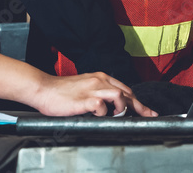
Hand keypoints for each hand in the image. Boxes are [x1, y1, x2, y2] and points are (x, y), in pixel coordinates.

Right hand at [31, 71, 157, 116]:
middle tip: (149, 116)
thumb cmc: (62, 91)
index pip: (126, 89)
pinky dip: (104, 113)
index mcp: (101, 77)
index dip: (138, 101)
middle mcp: (99, 81)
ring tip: (118, 116)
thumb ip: (99, 92)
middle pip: (127, 93)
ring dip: (122, 108)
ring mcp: (92, 89)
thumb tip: (112, 106)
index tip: (147, 111)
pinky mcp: (84, 99)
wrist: (43, 88)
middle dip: (140, 107)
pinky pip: (101, 105)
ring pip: (119, 95)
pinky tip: (99, 115)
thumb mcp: (85, 87)